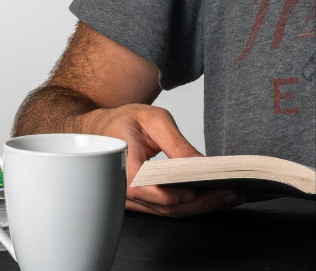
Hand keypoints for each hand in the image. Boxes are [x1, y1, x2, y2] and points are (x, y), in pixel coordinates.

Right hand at [84, 103, 245, 216]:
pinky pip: (165, 209)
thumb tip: (203, 164)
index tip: (216, 187)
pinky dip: (189, 205)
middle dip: (206, 202)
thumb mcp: (151, 119)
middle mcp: (126, 192)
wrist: (96, 129)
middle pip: (171, 207)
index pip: (160, 193)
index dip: (189, 194)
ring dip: (202, 206)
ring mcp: (131, 201)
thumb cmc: (121, 121)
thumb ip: (176, 142)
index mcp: (126, 169)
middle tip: (235, 192)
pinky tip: (209, 197)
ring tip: (230, 196)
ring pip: (170, 212)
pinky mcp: (138, 202)